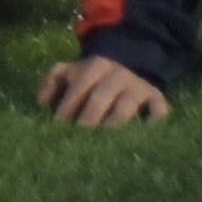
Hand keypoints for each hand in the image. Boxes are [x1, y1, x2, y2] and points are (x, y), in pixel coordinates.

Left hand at [39, 55, 174, 129]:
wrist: (133, 60)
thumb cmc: (95, 76)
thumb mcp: (73, 70)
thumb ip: (54, 81)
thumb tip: (42, 102)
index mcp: (95, 66)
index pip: (79, 87)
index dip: (68, 106)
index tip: (58, 126)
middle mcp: (117, 75)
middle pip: (101, 97)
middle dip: (89, 117)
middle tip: (80, 137)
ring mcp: (138, 86)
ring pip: (127, 105)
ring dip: (115, 122)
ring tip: (105, 141)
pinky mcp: (156, 97)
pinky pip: (159, 108)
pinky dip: (154, 119)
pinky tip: (146, 132)